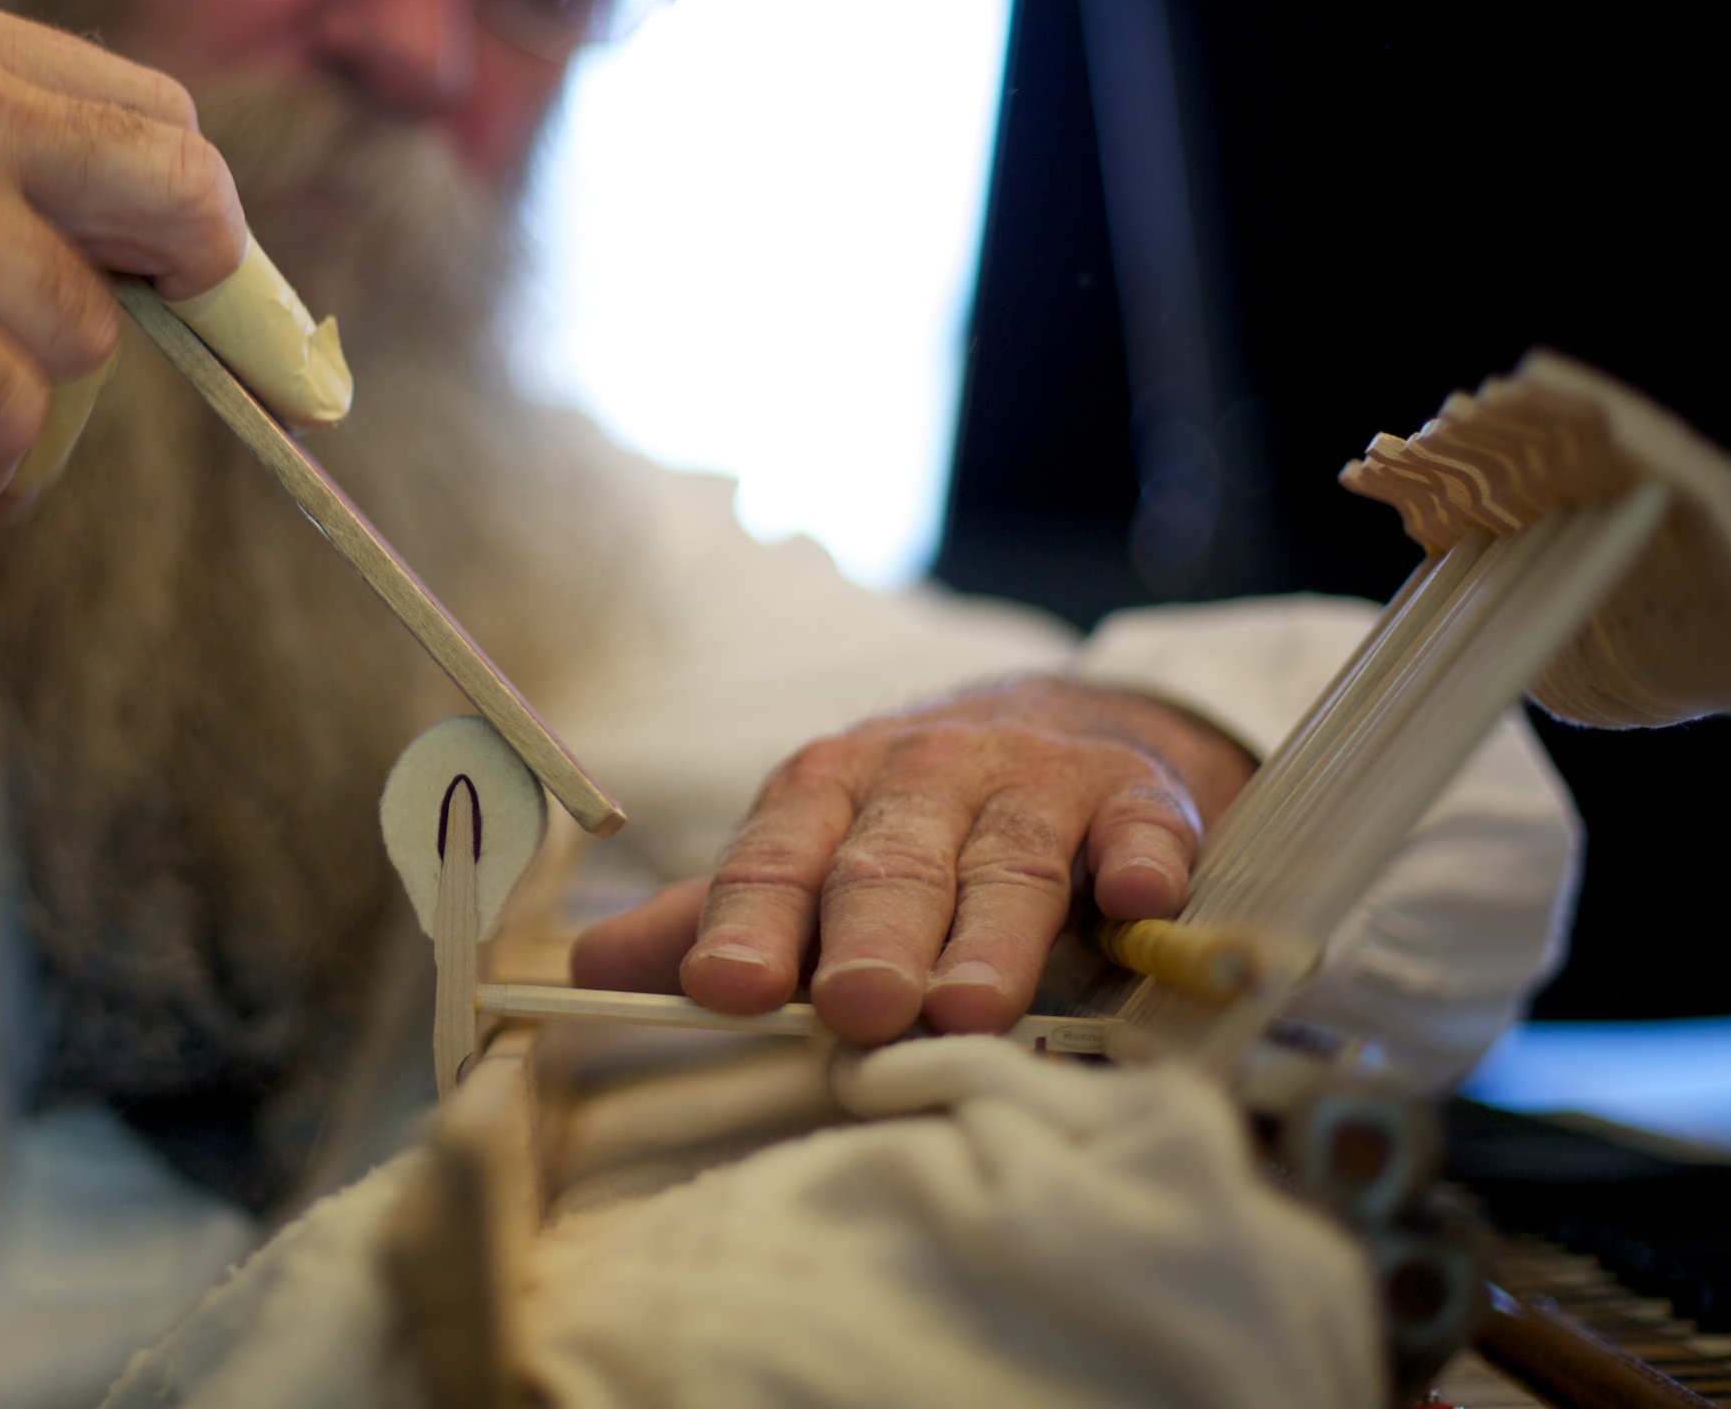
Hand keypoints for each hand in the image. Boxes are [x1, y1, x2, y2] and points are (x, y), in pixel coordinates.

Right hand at [0, 0, 244, 569]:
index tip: (222, 300)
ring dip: (36, 400)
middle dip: (200, 297)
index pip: (159, 113)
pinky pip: (13, 412)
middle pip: (177, 191)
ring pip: (88, 329)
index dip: (207, 221)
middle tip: (167, 361)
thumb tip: (208, 265)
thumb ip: (13, 175)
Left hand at [568, 676, 1254, 1040]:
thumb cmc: (915, 816)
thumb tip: (588, 966)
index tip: (722, 987)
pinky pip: (1140, 828)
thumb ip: (718, 914)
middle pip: (891, 864)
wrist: (1062, 724)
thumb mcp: (812, 848)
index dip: (748, 924)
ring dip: (992, 934)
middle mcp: (923, 776)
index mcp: (826, 791)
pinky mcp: (1135, 796)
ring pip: (1009, 861)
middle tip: (856, 1006)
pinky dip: (1141, 861)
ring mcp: (1033, 780)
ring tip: (970, 1006)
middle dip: (871, 936)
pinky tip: (1140, 900)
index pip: (775, 861)